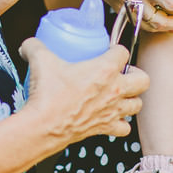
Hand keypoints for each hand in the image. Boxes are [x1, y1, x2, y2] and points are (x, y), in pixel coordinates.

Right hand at [19, 38, 147, 139]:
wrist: (44, 126)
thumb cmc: (48, 95)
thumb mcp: (41, 60)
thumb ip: (35, 46)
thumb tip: (29, 44)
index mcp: (105, 69)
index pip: (123, 52)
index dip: (116, 49)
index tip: (108, 51)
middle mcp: (115, 90)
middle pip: (143, 79)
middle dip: (135, 74)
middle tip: (122, 72)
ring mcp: (113, 111)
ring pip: (137, 104)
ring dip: (131, 98)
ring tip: (120, 94)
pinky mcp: (106, 128)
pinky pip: (125, 128)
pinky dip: (121, 123)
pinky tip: (112, 117)